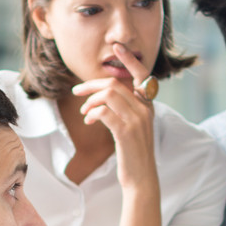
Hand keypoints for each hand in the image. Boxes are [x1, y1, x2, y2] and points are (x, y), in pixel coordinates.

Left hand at [71, 43, 154, 188]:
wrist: (141, 178)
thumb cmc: (133, 153)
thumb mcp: (133, 126)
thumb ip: (125, 108)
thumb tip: (104, 95)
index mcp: (148, 105)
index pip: (141, 74)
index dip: (129, 59)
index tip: (116, 47)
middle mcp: (145, 109)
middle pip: (115, 83)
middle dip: (91, 84)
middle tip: (77, 92)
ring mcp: (137, 120)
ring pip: (108, 95)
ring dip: (90, 101)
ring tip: (84, 112)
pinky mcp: (126, 132)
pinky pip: (104, 112)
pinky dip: (92, 113)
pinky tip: (89, 121)